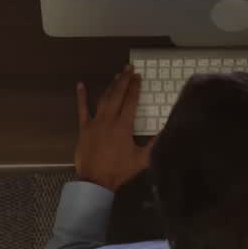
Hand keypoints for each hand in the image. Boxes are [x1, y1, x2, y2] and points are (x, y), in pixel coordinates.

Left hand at [74, 65, 151, 191]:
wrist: (95, 180)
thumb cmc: (119, 170)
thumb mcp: (142, 159)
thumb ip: (155, 144)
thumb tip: (167, 130)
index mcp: (123, 126)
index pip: (131, 101)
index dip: (135, 88)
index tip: (138, 77)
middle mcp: (109, 120)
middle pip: (117, 95)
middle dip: (124, 80)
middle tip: (128, 68)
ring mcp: (95, 122)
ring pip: (103, 99)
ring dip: (110, 86)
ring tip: (116, 75)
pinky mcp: (84, 128)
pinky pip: (82, 109)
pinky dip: (81, 97)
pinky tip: (80, 85)